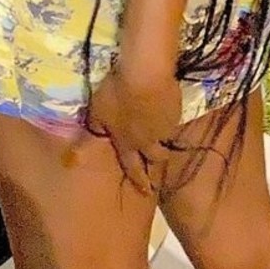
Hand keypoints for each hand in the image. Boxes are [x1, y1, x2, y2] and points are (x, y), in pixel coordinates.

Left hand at [85, 68, 182, 194]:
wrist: (145, 76)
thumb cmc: (116, 95)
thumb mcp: (97, 112)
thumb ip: (96, 128)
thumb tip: (93, 138)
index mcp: (127, 142)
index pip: (132, 167)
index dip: (139, 179)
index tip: (147, 191)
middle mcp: (148, 139)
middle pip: (156, 157)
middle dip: (156, 161)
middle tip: (159, 163)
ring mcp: (165, 125)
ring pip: (166, 137)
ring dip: (164, 137)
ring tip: (164, 133)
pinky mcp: (176, 110)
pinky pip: (173, 117)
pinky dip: (169, 114)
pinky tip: (166, 105)